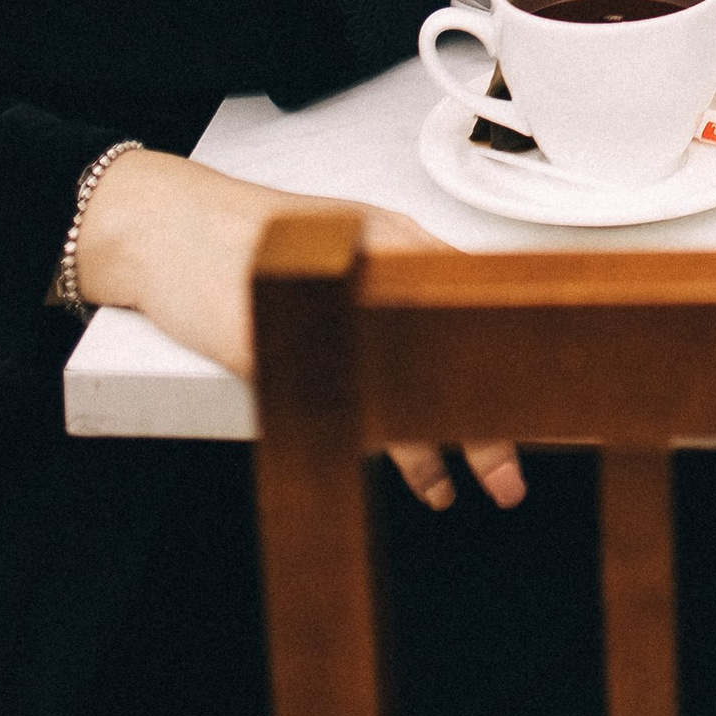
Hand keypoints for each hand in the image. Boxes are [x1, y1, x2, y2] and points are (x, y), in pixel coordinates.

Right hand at [70, 147, 525, 515]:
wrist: (168, 226)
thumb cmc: (261, 239)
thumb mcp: (350, 241)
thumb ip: (407, 275)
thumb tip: (473, 322)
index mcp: (395, 241)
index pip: (474, 304)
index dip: (512, 361)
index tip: (547, 405)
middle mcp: (363, 270)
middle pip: (441, 356)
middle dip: (481, 421)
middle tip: (511, 474)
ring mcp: (316, 311)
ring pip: (388, 389)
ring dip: (425, 447)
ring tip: (452, 489)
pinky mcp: (266, 345)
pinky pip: (323, 400)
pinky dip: (355, 438)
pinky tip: (374, 467)